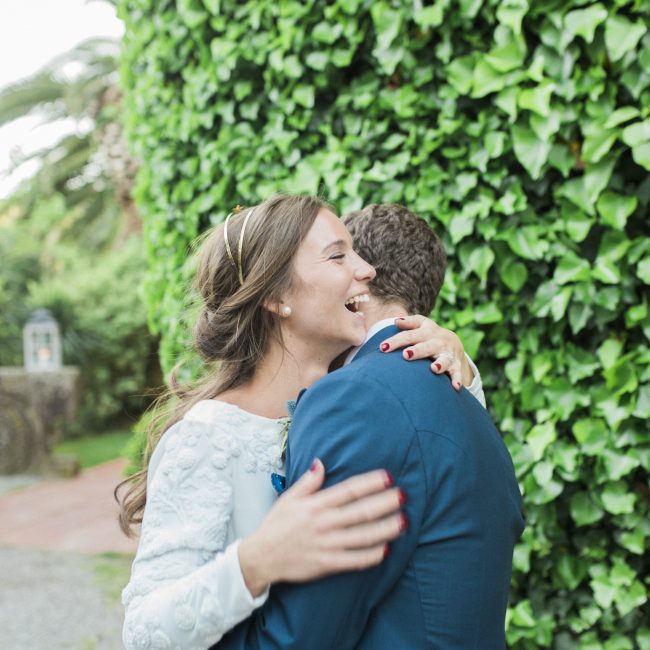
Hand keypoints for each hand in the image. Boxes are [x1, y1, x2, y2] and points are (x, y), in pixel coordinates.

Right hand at [238, 459, 405, 596]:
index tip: (388, 477)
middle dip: (385, 503)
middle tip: (403, 496)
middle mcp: (324, 523)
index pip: (349, 490)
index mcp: (316, 504)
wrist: (261, 557)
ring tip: (404, 521)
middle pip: (362, 511)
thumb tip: (321, 462)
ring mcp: (326, 544)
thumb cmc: (276, 525)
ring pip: (363, 536)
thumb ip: (309, 482)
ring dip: (386, 528)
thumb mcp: (289, 498)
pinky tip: (386, 549)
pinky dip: (372, 555)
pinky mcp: (327, 564)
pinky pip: (355, 560)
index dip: (370, 483)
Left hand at [379, 315, 473, 389]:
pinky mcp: (456, 365)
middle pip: (426, 346)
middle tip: (406, 355)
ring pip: (444, 358)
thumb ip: (409, 323)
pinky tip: (455, 386)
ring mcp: (448, 353)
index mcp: (427, 331)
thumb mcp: (422, 325)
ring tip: (434, 369)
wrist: (455, 344)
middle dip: (417, 350)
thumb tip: (396, 321)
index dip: (396, 341)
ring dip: (440, 364)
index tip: (382, 348)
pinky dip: (457, 379)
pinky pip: (457, 373)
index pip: (409, 335)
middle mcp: (438, 341)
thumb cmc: (430, 335)